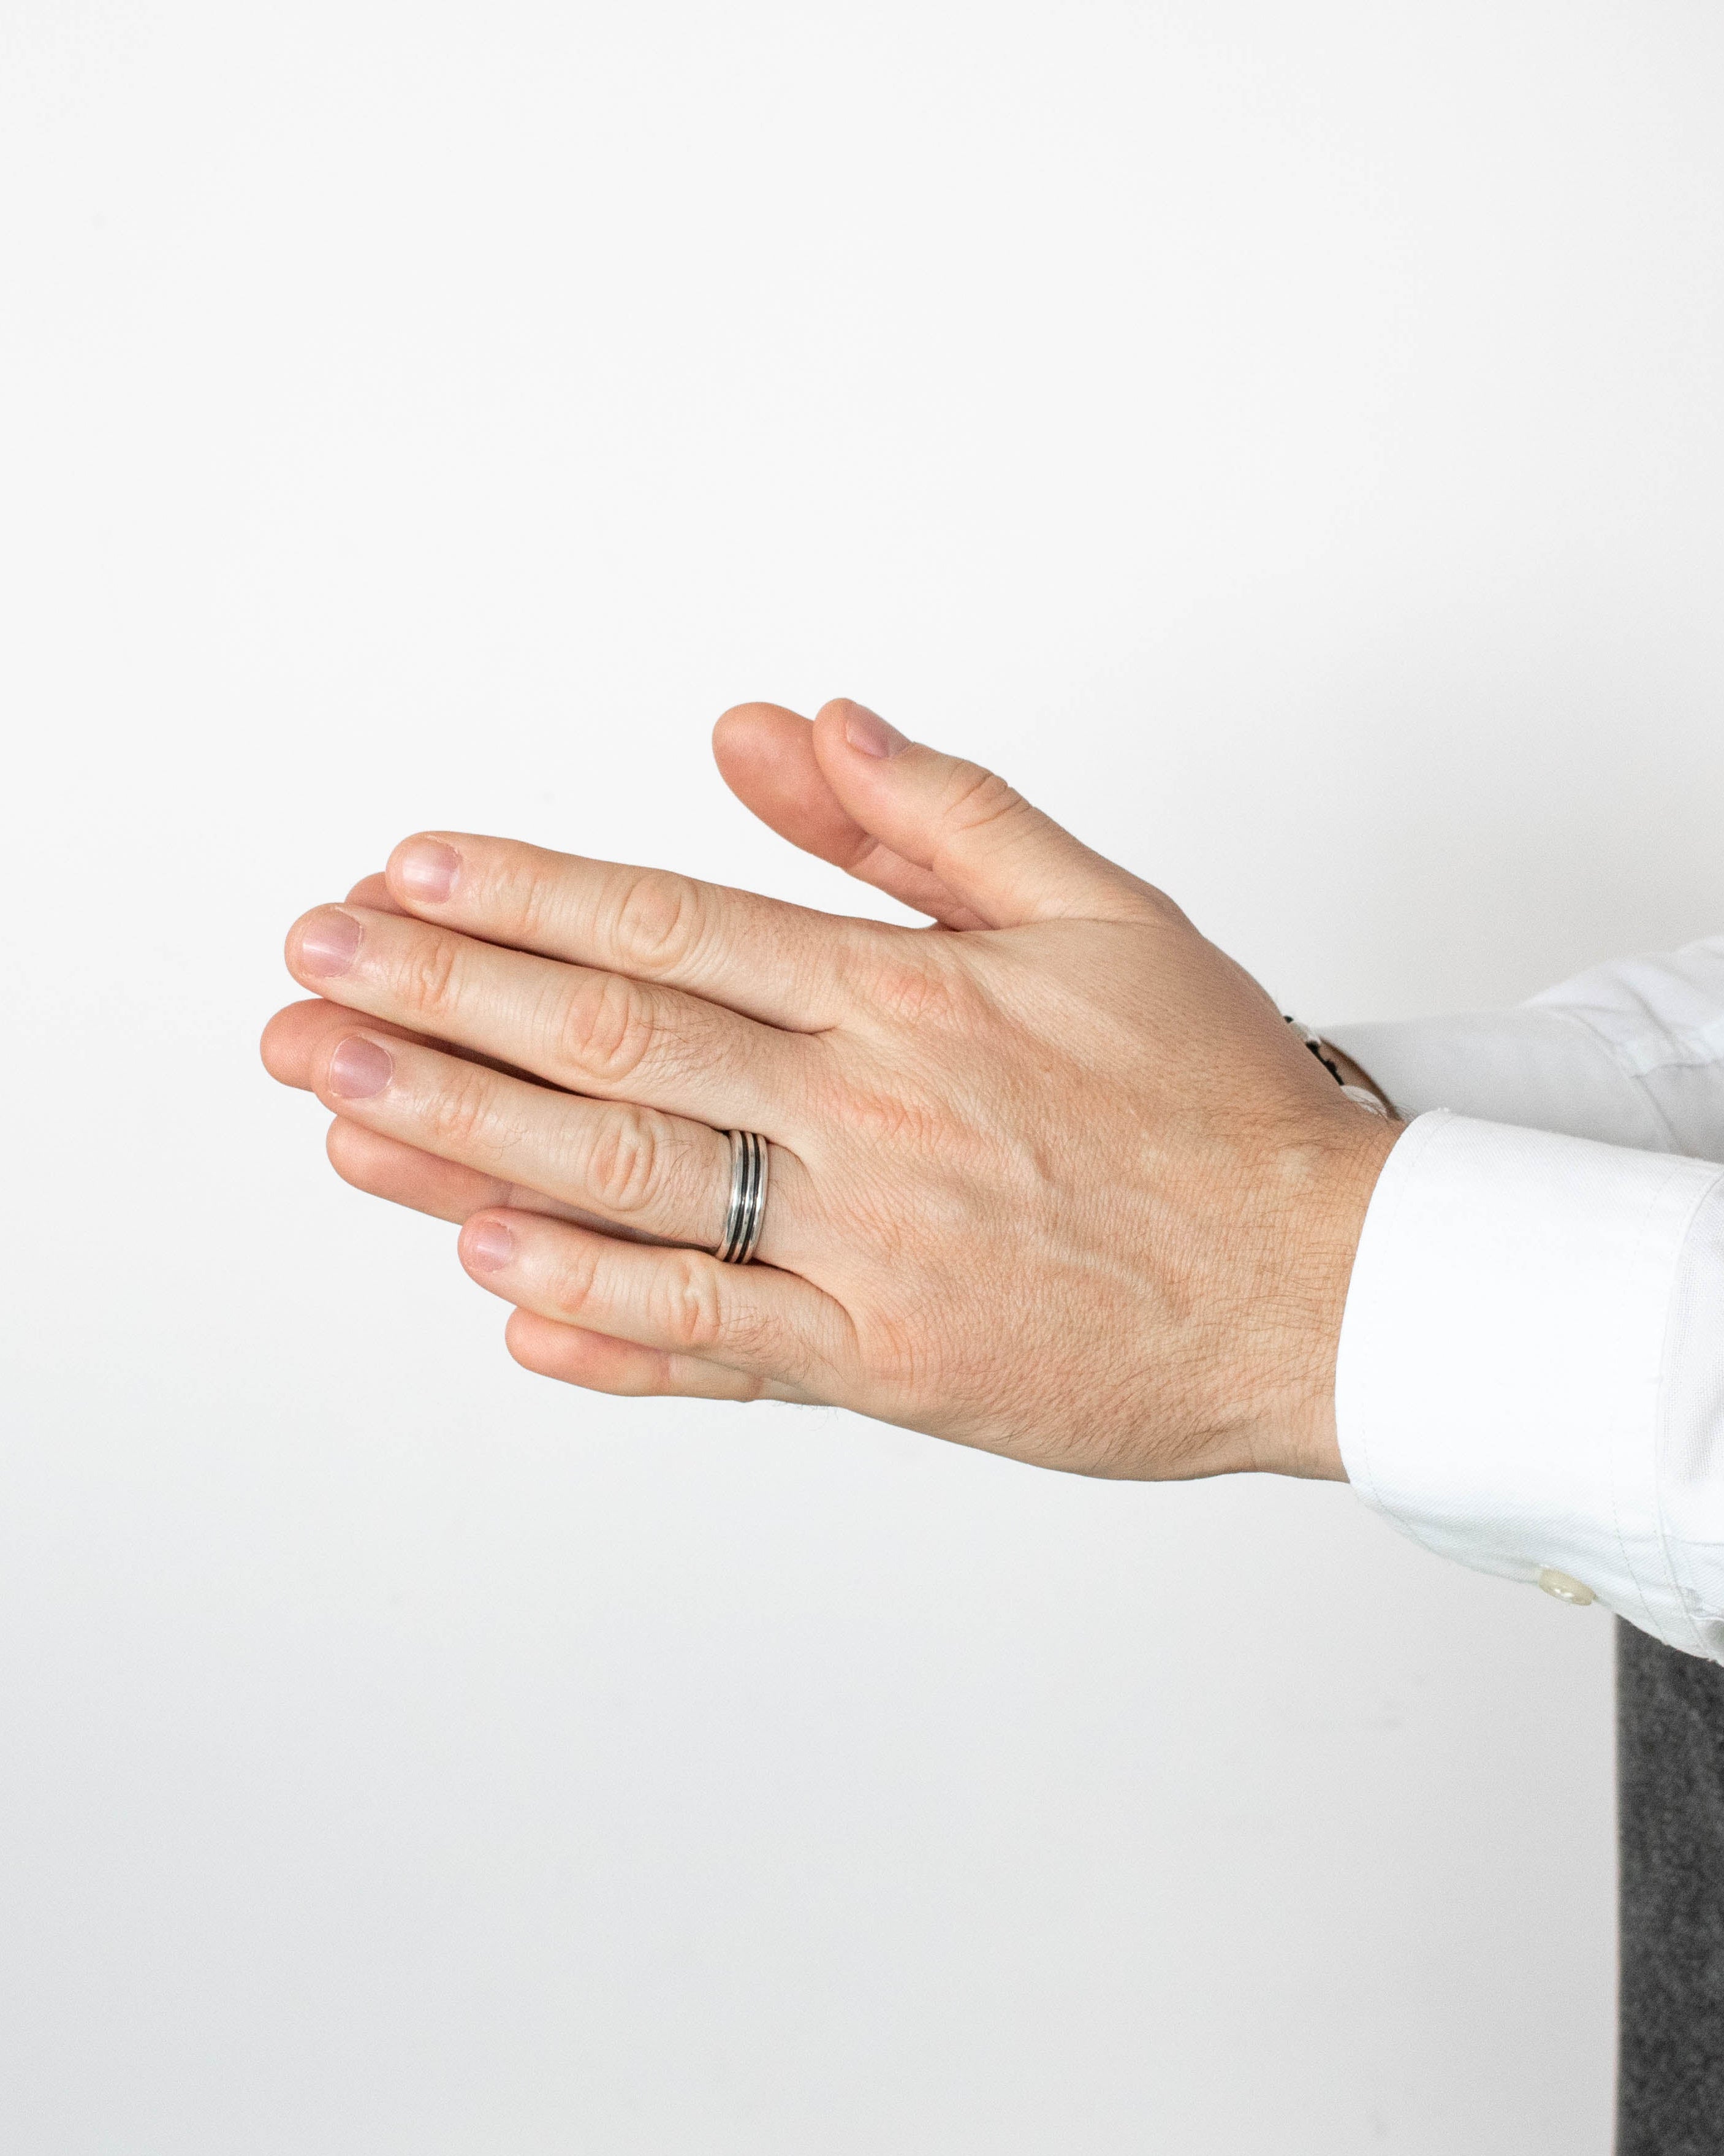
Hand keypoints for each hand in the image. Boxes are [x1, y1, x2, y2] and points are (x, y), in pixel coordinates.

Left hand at [262, 700, 1398, 1479]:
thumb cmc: (1213, 1097)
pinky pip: (719, 1346)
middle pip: (614, 1046)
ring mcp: (872, 1254)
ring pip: (633, 1194)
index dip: (519, 897)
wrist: (1325, 1284)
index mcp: (910, 996)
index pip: (671, 924)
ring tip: (338, 1114)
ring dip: (467, 1150)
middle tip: (306, 979)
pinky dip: (600, 1321)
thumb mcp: (1098, 910)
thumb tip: (785, 726)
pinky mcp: (890, 1369)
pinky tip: (492, 1289)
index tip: (400, 875)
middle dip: (440, 1007)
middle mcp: (871, 1119)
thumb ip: (935, 813)